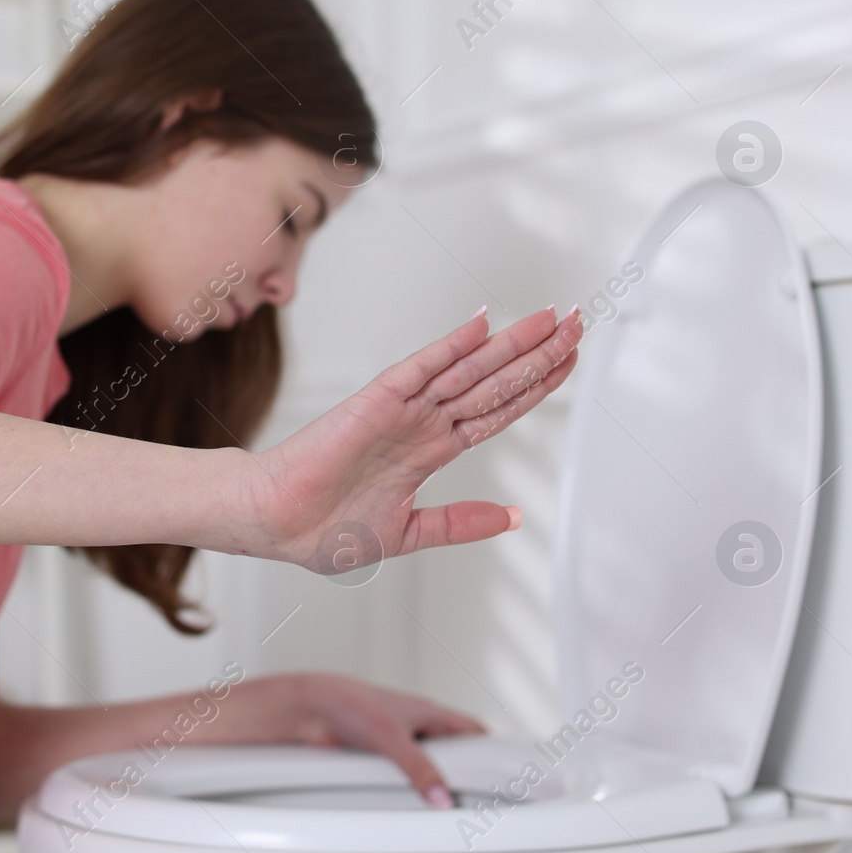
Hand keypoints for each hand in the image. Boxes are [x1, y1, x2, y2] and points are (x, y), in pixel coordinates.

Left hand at [221, 672, 484, 806]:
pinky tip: (406, 795)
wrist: (311, 707)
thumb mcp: (393, 739)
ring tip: (440, 799)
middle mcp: (415, 724)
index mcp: (428, 712)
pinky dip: (407, 783)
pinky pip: (402, 773)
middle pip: (451, 749)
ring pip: (426, 763)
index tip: (505, 766)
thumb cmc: (351, 703)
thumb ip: (420, 770)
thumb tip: (442, 797)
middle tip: (475, 794)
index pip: (470, 728)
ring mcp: (398, 739)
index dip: (488, 744)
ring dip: (431, 778)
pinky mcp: (379, 754)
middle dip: (462, 769)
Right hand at [241, 306, 582, 570]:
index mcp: (431, 451)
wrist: (274, 524)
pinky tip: (481, 326)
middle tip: (578, 324)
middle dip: (538, 354)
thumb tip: (514, 517)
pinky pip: (420, 368)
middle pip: (493, 381)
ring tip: (551, 319)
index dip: (535, 386)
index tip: (568, 363)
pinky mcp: (376, 402)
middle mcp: (423, 424)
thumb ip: (460, 521)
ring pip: (468, 370)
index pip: (496, 410)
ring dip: (510, 344)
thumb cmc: (323, 530)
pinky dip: (451, 347)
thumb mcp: (409, 533)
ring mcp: (402, 410)